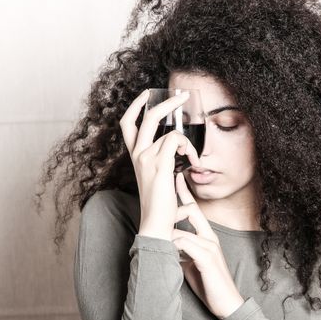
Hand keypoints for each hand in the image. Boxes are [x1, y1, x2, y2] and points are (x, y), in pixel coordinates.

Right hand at [119, 89, 201, 239]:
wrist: (154, 224)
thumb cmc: (160, 207)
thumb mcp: (161, 183)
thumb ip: (168, 171)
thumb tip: (182, 170)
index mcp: (136, 157)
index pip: (127, 124)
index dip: (135, 106)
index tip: (146, 95)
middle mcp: (138, 155)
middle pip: (147, 117)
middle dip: (166, 103)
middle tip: (181, 97)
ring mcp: (146, 158)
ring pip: (171, 132)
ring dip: (187, 141)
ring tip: (193, 157)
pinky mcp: (159, 164)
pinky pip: (176, 141)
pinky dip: (188, 148)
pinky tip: (192, 161)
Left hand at [171, 172, 244, 319]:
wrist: (226, 302)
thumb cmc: (208, 282)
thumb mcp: (192, 261)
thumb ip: (183, 248)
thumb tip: (167, 241)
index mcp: (206, 235)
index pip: (195, 209)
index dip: (185, 192)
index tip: (177, 177)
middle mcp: (210, 236)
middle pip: (191, 210)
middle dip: (174, 205)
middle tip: (160, 204)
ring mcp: (210, 246)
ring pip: (181, 230)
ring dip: (167, 237)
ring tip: (159, 244)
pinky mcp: (207, 257)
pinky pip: (185, 243)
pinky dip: (174, 246)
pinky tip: (169, 253)